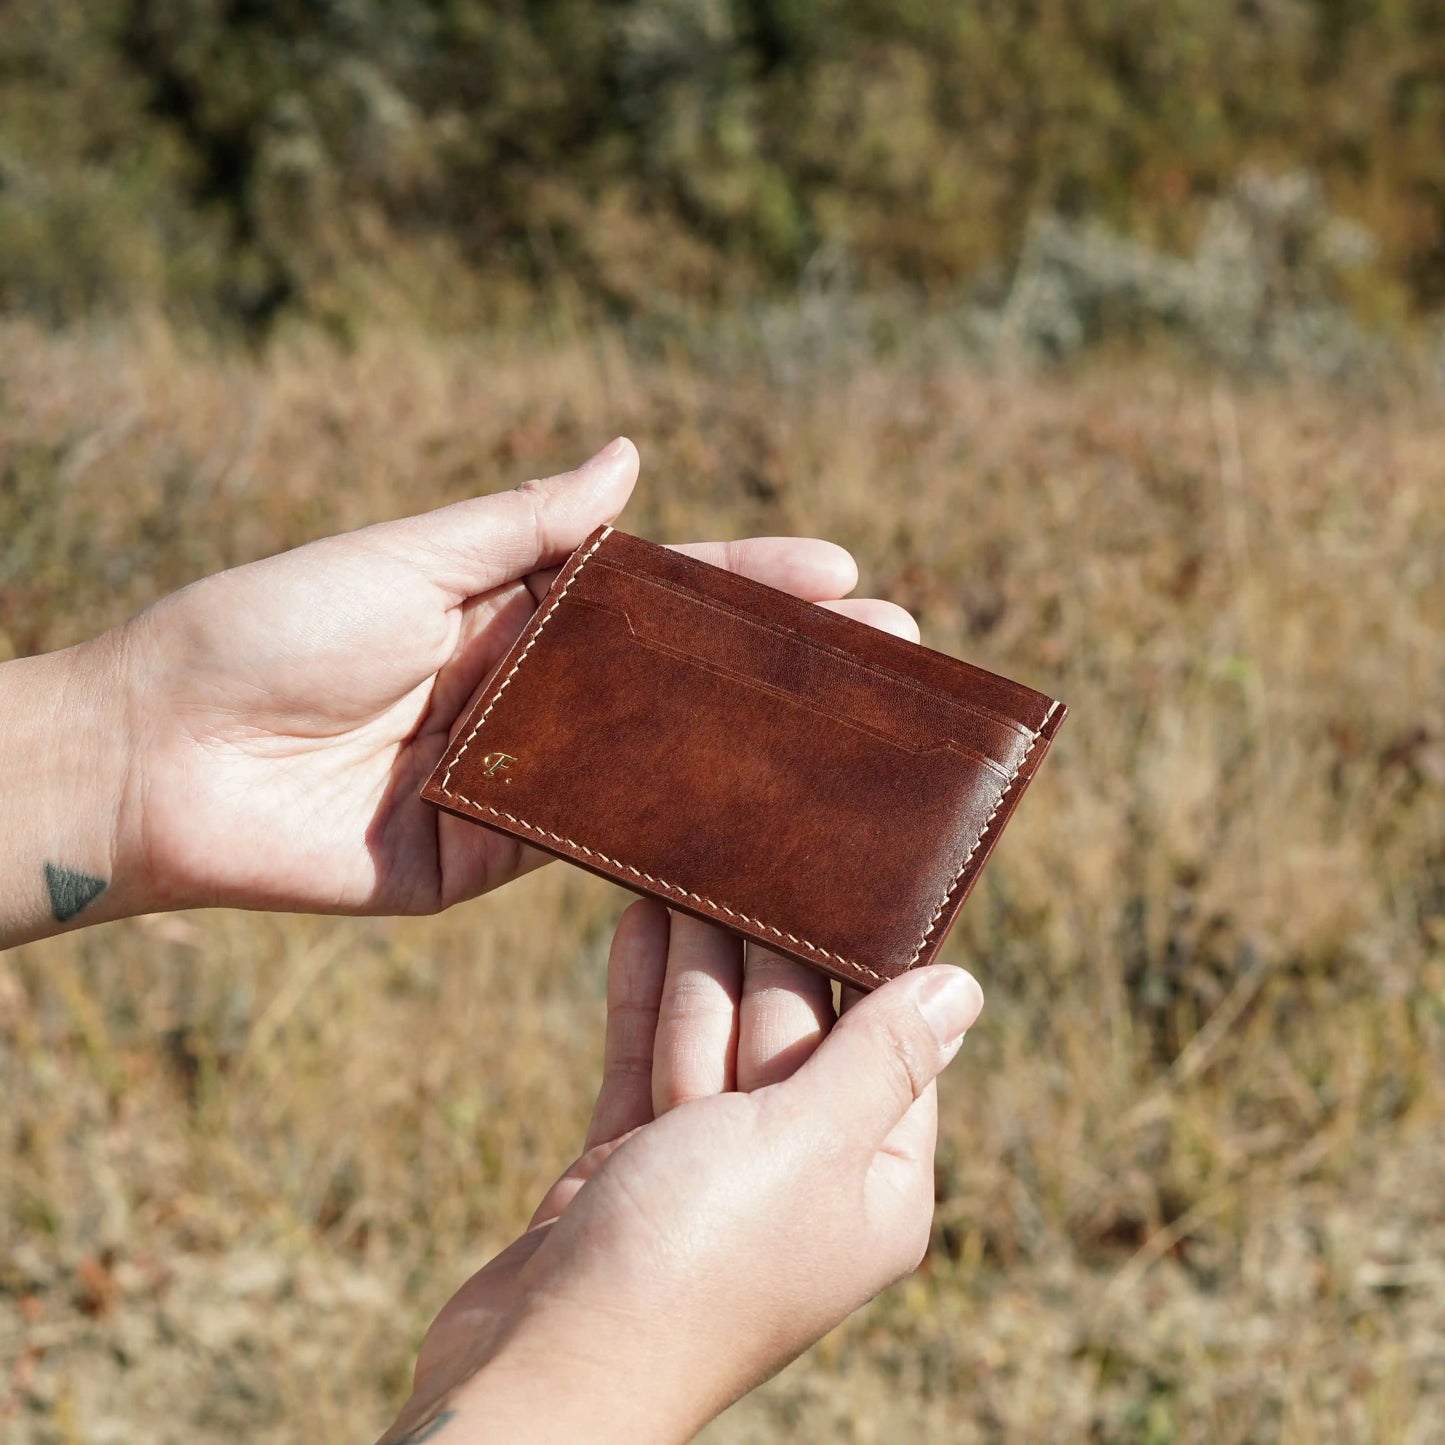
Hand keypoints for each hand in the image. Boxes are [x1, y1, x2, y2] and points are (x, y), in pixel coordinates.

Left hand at [12, 438, 916, 931]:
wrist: (167, 764)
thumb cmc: (272, 632)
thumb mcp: (407, 559)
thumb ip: (525, 527)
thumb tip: (630, 458)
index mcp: (514, 609)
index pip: (657, 591)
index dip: (746, 583)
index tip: (840, 576)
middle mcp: (534, 691)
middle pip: (678, 678)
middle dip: (782, 667)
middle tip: (891, 657)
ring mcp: (525, 777)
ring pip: (658, 761)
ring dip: (753, 754)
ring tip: (856, 746)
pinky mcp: (496, 857)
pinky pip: (599, 846)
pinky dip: (675, 838)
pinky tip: (761, 834)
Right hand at [380, 905, 984, 1443]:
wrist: (546, 1363)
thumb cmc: (695, 1258)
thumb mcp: (807, 1139)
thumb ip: (881, 1056)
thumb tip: (966, 988)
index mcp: (873, 1181)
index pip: (887, 1043)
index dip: (862, 961)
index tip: (845, 876)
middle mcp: (802, 1175)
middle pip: (792, 1030)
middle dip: (762, 950)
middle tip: (742, 850)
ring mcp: (713, 1170)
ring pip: (715, 1037)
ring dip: (698, 960)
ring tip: (681, 867)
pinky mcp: (636, 1163)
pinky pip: (649, 1061)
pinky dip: (645, 998)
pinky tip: (639, 925)